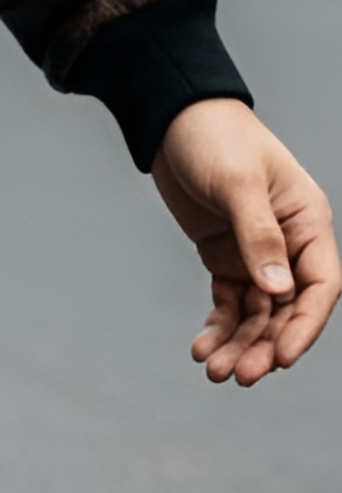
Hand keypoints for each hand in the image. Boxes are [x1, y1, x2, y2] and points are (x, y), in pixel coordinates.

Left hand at [152, 99, 341, 386]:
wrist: (172, 116)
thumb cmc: (215, 137)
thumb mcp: (238, 183)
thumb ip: (258, 236)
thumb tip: (278, 292)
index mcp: (308, 222)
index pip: (320, 287)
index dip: (304, 326)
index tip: (283, 358)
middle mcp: (288, 244)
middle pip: (286, 310)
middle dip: (265, 345)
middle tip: (239, 376)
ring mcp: (256, 253)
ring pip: (256, 313)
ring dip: (239, 343)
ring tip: (214, 370)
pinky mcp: (224, 255)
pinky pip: (228, 302)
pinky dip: (218, 326)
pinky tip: (201, 346)